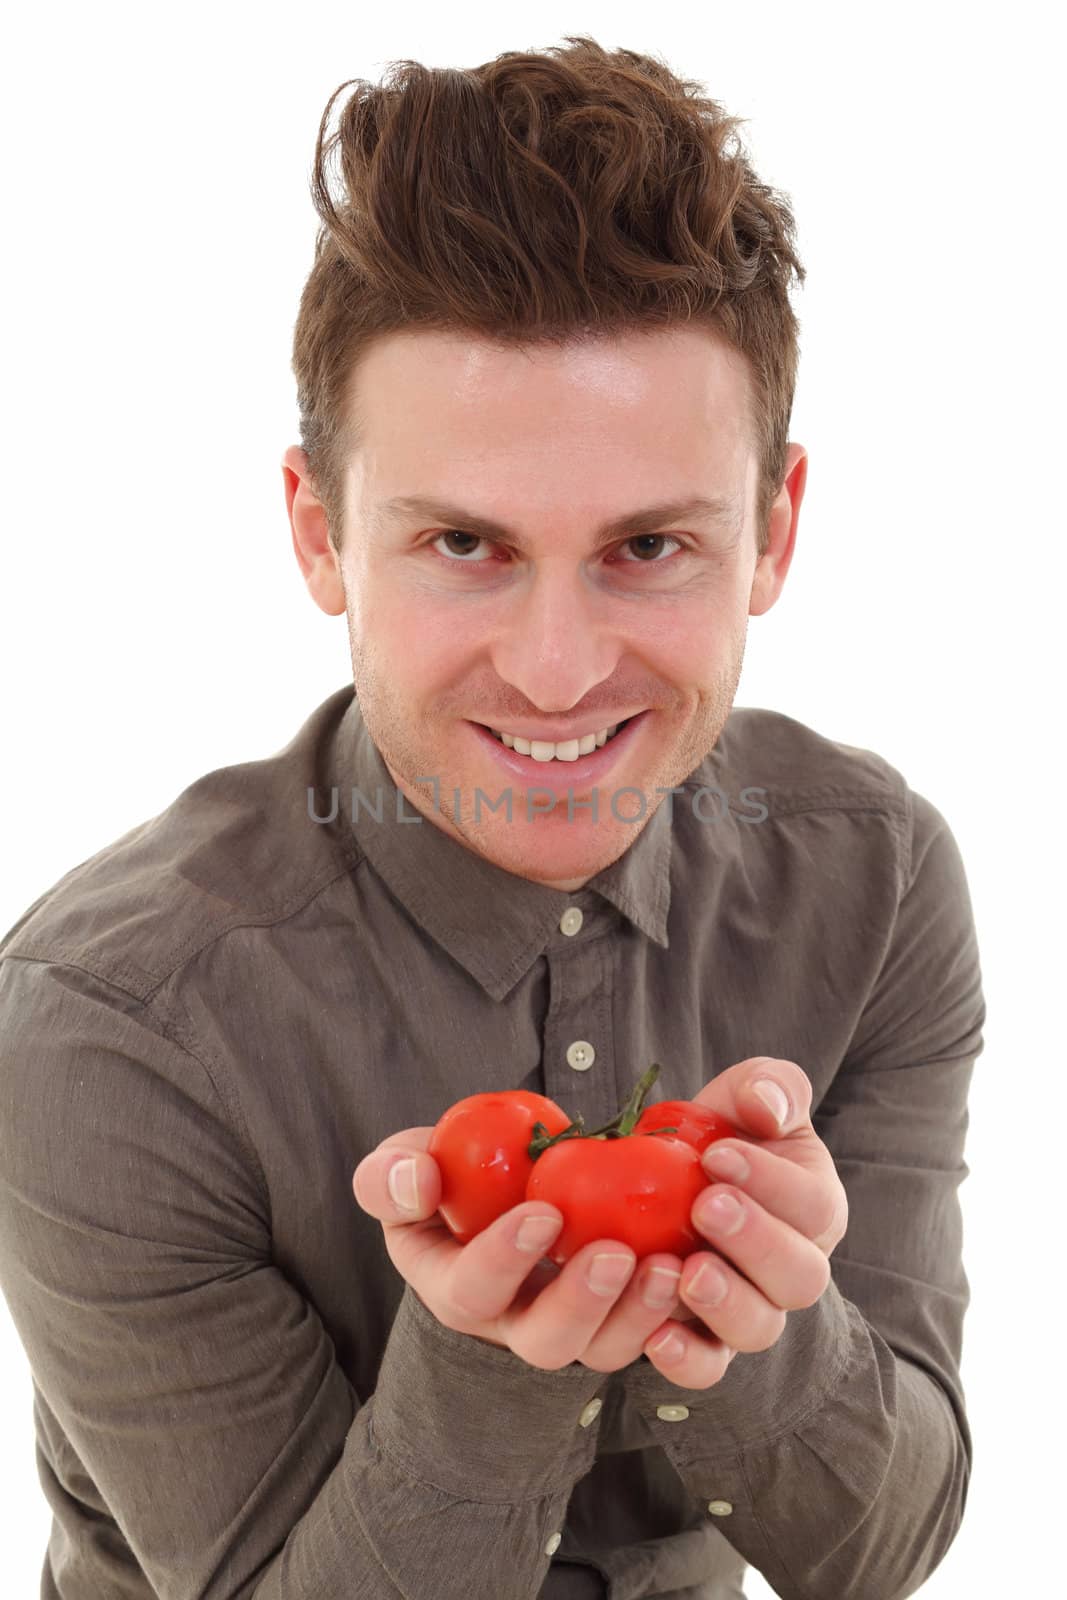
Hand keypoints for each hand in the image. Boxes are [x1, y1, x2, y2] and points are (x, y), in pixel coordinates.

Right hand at [352, 1127, 712, 1374]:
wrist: (499, 1180)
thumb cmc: (445, 1173)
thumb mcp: (406, 1165)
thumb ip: (393, 1175)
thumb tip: (416, 1181)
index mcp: (456, 1286)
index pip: (472, 1291)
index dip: (504, 1260)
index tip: (541, 1212)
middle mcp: (514, 1322)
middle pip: (545, 1343)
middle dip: (582, 1304)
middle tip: (617, 1252)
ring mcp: (573, 1326)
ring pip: (605, 1350)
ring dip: (640, 1314)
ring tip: (671, 1265)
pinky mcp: (620, 1317)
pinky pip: (653, 1336)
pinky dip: (678, 1312)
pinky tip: (700, 1268)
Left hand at [634, 1055, 848, 1385]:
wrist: (675, 1175)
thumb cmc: (724, 1134)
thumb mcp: (750, 1095)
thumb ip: (771, 1088)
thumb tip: (768, 1107)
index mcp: (814, 1208)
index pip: (813, 1207)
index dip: (771, 1184)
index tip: (717, 1155)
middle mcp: (791, 1269)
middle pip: (799, 1278)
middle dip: (754, 1241)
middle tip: (705, 1205)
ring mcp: (748, 1309)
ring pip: (757, 1328)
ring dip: (724, 1302)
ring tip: (685, 1269)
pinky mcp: (702, 1339)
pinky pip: (706, 1367)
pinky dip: (686, 1360)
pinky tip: (656, 1335)